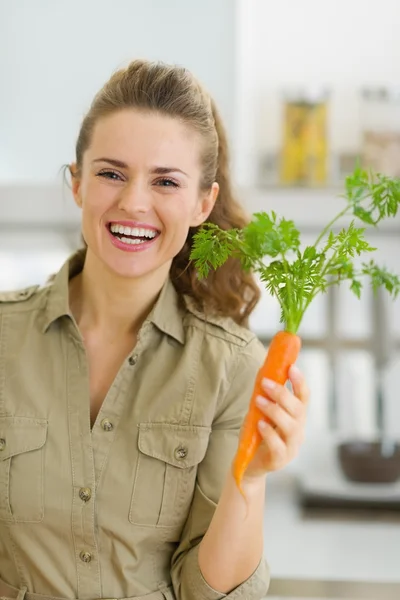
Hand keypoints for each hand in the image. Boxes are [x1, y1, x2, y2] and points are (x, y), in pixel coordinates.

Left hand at [243, 364, 308, 482]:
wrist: (248, 463)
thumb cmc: (256, 434)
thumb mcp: (260, 412)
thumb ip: (265, 396)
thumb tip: (264, 370)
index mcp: (296, 417)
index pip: (304, 397)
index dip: (300, 382)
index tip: (292, 367)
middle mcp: (298, 431)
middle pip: (298, 410)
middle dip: (283, 394)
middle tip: (265, 382)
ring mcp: (291, 447)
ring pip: (291, 427)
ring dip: (275, 410)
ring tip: (259, 400)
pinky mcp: (280, 460)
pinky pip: (278, 446)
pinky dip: (270, 433)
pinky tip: (260, 424)